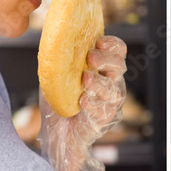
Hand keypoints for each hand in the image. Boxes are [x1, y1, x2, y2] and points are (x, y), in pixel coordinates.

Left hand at [38, 36, 126, 170]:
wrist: (57, 131)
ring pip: (113, 89)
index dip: (112, 44)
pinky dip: (93, 105)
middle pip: (119, 65)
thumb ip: (60, 58)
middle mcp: (112, 81)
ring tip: (85, 79)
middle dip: (106, 59)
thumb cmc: (59, 99)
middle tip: (90, 57)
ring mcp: (110, 101)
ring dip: (99, 83)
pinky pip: (104, 110)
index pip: (117, 50)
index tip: (98, 41)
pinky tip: (82, 102)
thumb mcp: (57, 74)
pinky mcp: (105, 118)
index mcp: (104, 67)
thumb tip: (51, 39)